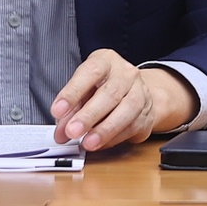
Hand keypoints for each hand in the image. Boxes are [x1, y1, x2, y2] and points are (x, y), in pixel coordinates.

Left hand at [50, 49, 196, 151]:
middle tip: (72, 131)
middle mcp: (126, 73)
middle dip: (89, 115)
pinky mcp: (148, 111)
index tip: (58, 110)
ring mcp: (140, 91)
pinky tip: (100, 144)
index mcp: (106, 61)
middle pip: (110, 93)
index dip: (73, 92)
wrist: (134, 90)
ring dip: (105, 129)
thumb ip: (69, 111)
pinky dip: (115, 137)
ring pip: (127, 109)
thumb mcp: (83, 91)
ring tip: (88, 143)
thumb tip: (61, 134)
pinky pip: (133, 125)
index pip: (91, 72)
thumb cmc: (103, 88)